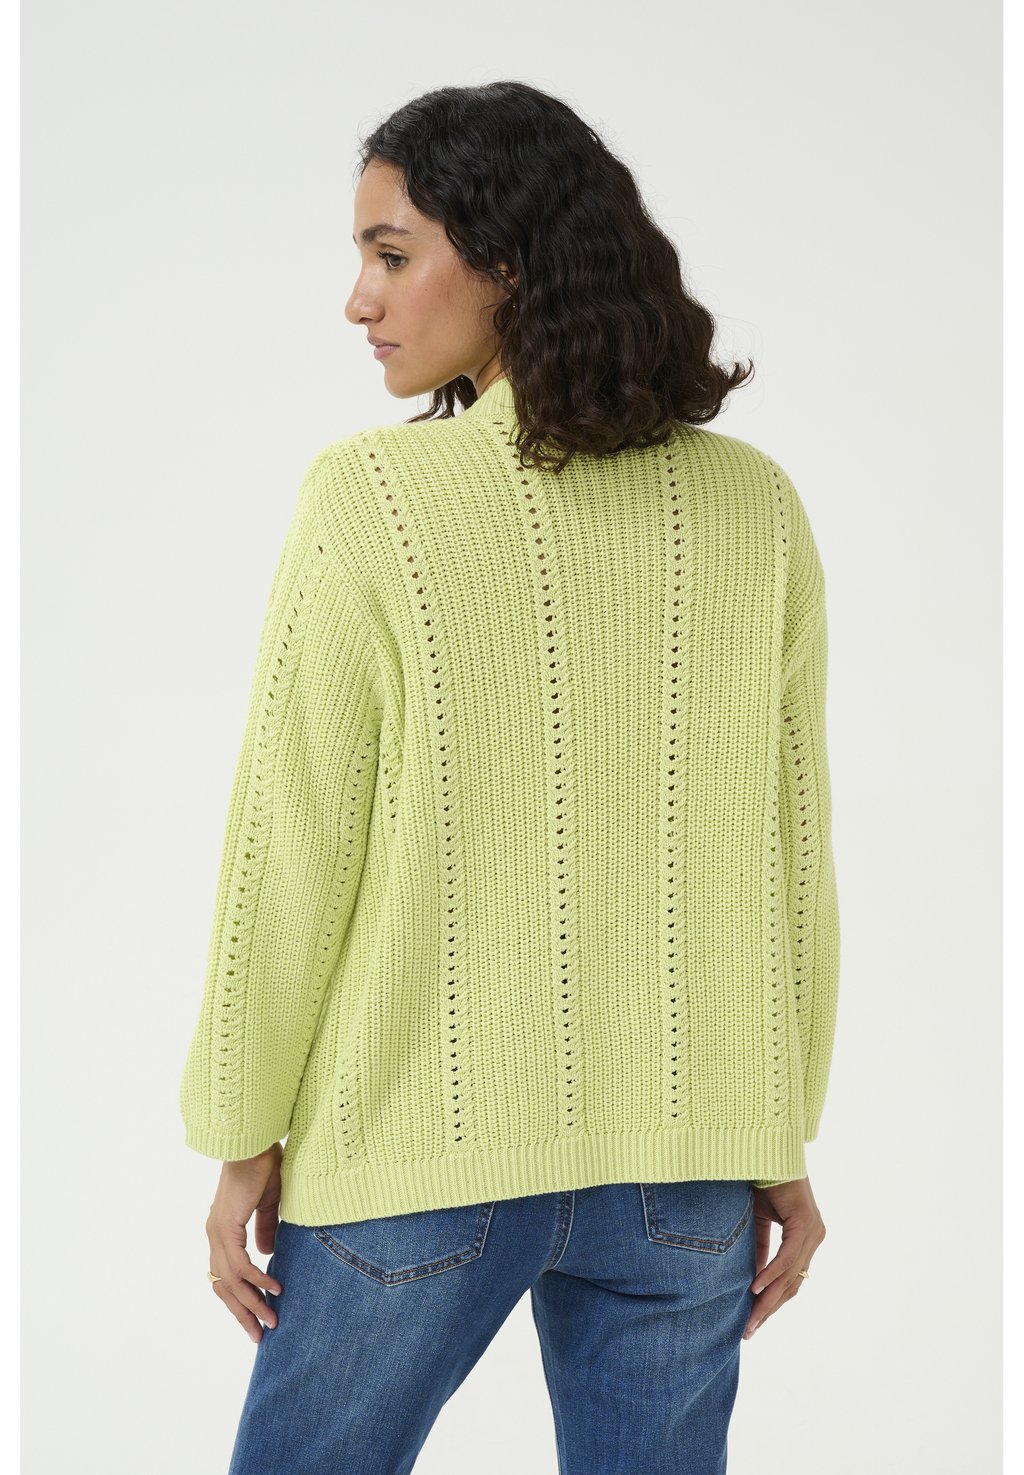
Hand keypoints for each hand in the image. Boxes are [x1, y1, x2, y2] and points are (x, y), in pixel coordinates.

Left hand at [205, 1141, 284, 1343]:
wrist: (254, 1143)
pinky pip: (241, 1265)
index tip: (256, 1318)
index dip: (240, 1299)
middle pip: (224, 1287)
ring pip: (231, 1282)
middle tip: (259, 1336)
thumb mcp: (268, 1204)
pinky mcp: (227, 1228)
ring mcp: (218, 1233)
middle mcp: (215, 1236)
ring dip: (252, 1304)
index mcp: (222, 1232)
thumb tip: (267, 1256)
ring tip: (270, 1321)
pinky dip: (257, 1279)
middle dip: (243, 1313)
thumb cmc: (263, 1166)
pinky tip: (274, 1289)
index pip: (226, 1276)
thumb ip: (266, 1229)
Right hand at [743, 1176, 825, 1339]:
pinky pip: (786, 1257)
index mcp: (805, 1238)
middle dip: (768, 1311)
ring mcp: (812, 1232)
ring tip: (749, 1321)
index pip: (790, 1280)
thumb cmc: (762, 1180)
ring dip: (768, 1301)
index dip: (771, 1303)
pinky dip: (770, 1275)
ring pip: (790, 1276)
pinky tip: (754, 1289)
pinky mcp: (804, 1224)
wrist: (767, 1151)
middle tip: (748, 1332)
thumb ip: (759, 1248)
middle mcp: (813, 1237)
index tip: (752, 1322)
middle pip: (791, 1285)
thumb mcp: (758, 1221)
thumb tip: (753, 1279)